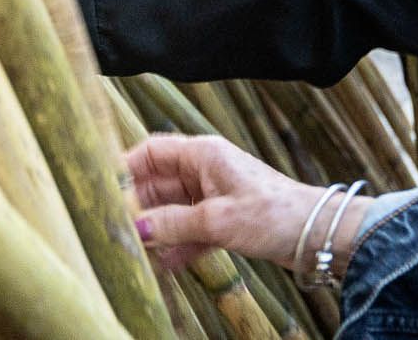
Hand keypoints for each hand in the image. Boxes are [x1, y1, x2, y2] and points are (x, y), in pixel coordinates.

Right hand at [129, 135, 372, 274]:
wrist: (316, 234)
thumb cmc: (273, 213)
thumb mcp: (216, 219)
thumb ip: (172, 224)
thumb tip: (136, 228)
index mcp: (202, 154)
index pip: (151, 151)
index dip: (125, 169)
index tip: (102, 191)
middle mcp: (205, 170)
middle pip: (157, 183)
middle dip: (136, 206)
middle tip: (114, 230)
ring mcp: (214, 195)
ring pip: (172, 209)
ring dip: (155, 229)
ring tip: (134, 251)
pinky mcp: (224, 219)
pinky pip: (190, 229)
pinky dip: (177, 244)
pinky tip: (164, 265)